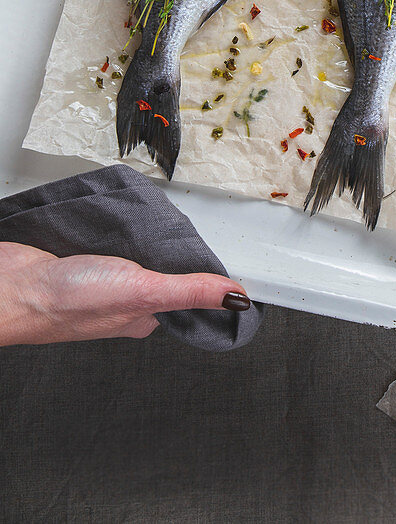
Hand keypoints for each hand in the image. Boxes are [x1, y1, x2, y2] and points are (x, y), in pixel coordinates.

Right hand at [0, 242, 250, 345]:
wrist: (12, 284)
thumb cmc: (67, 300)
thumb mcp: (142, 291)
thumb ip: (188, 291)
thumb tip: (235, 297)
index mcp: (143, 315)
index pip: (184, 294)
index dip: (200, 272)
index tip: (215, 251)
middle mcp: (123, 299)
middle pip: (160, 268)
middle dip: (170, 246)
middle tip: (180, 225)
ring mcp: (99, 278)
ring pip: (134, 251)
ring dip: (142, 234)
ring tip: (152, 217)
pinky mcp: (79, 256)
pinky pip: (108, 239)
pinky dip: (116, 227)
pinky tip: (119, 218)